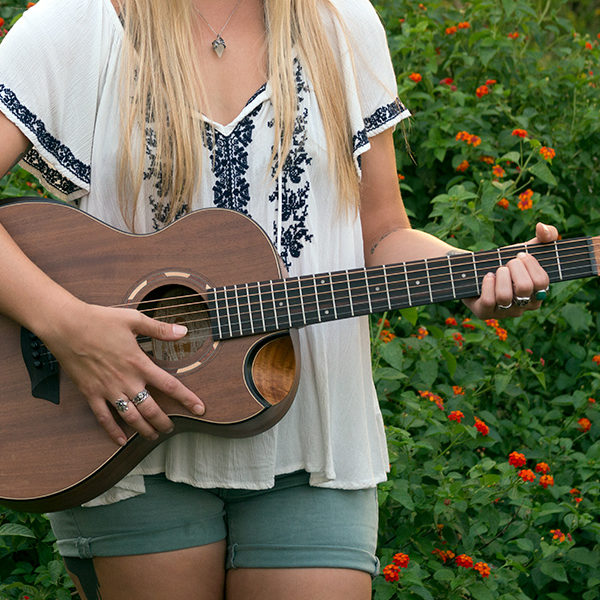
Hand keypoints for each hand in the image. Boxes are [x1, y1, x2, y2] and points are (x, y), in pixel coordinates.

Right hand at [42, 300, 204, 445]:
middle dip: (164, 422)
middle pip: (151, 409)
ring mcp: (107, 389)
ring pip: (130, 417)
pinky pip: (104, 418)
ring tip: (153, 436)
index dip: (187, 399)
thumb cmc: (100, 320)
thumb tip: (184, 331)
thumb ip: (160, 329)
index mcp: (139, 363)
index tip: (200, 409)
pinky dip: (113, 431)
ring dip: (144, 429)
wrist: (66, 326)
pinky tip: (121, 441)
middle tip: (172, 429)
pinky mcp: (91, 393)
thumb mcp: (134, 320)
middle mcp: (126, 381)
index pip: (170, 385)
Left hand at [463, 222, 558, 318]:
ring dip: (500, 276)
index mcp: (538, 294)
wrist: (476, 269)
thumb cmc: (505, 260)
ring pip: (505, 297)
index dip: (530, 264)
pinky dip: (487, 284)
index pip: (542, 282)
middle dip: (514, 267)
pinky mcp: (485, 313)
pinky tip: (488, 277)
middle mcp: (523, 306)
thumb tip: (542, 227)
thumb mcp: (526, 247)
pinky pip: (489, 301)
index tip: (520, 255)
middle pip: (524, 288)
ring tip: (497, 270)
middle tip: (508, 263)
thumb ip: (545, 235)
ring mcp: (504, 312)